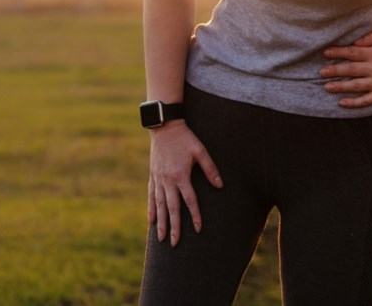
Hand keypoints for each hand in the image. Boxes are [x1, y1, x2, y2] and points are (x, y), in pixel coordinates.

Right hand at [147, 121, 222, 246]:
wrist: (164, 127)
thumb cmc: (186, 138)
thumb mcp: (201, 151)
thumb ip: (210, 169)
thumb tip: (220, 186)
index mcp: (180, 175)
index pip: (189, 201)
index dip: (194, 216)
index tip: (198, 229)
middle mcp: (167, 180)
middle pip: (171, 208)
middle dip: (174, 227)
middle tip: (175, 243)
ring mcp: (158, 179)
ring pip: (158, 205)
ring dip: (161, 223)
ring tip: (161, 239)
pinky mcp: (152, 176)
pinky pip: (150, 196)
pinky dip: (151, 209)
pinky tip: (151, 221)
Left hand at [321, 32, 371, 108]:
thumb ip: (368, 38)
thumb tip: (353, 41)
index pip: (353, 52)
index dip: (338, 52)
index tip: (326, 53)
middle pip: (352, 69)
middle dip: (335, 70)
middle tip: (321, 72)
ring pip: (356, 86)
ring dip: (340, 87)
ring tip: (327, 87)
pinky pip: (365, 100)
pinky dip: (353, 103)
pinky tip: (341, 103)